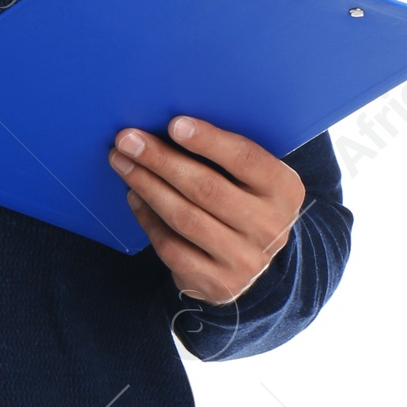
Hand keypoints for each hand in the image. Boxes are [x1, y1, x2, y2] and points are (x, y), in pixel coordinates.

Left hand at [108, 114, 304, 301]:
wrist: (257, 267)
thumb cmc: (246, 204)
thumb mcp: (254, 179)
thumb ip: (226, 157)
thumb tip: (170, 127)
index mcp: (284, 190)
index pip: (246, 159)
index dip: (209, 141)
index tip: (174, 124)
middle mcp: (269, 226)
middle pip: (207, 188)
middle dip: (161, 160)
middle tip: (128, 140)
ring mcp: (244, 259)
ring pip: (185, 218)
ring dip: (147, 186)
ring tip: (122, 162)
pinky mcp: (218, 283)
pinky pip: (172, 247)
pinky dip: (148, 219)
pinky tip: (134, 197)